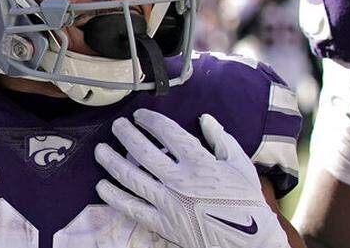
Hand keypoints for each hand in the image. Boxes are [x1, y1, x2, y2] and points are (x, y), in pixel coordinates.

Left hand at [94, 109, 287, 247]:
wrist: (249, 241)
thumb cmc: (247, 201)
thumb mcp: (240, 164)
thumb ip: (221, 139)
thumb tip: (205, 119)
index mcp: (199, 162)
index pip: (167, 133)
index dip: (150, 120)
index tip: (140, 115)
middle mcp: (179, 181)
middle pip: (143, 152)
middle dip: (126, 135)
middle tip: (117, 125)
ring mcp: (168, 203)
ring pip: (132, 178)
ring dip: (112, 162)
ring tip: (100, 150)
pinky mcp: (163, 224)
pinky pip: (133, 208)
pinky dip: (115, 197)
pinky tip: (101, 186)